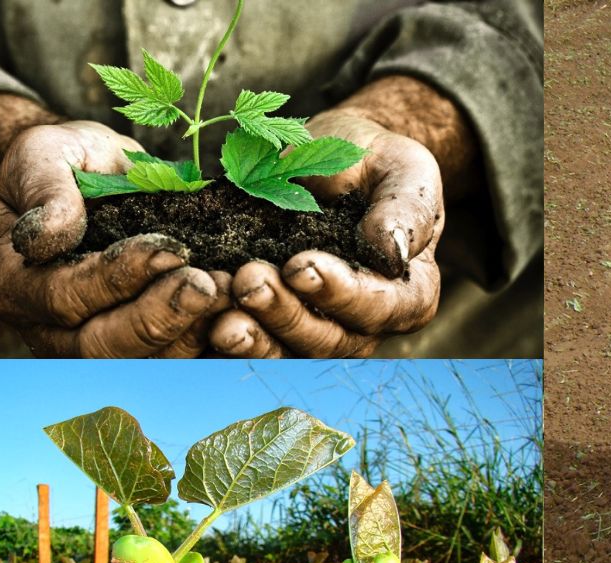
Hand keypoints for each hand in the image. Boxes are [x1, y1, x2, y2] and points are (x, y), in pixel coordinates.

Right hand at [0, 121, 225, 356]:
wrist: (89, 180)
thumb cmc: (65, 165)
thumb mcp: (44, 154)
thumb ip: (45, 187)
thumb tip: (50, 232)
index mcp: (13, 282)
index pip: (64, 295)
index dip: (118, 277)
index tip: (168, 249)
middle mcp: (45, 328)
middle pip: (102, 345)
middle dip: (159, 316)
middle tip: (207, 284)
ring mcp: (89, 347)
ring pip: (141, 363)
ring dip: (190, 333)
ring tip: (228, 294)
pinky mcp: (136, 349)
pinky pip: (172, 360)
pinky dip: (206, 342)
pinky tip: (235, 312)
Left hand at [211, 106, 443, 357]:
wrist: (334, 161)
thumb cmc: (376, 163)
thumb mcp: (403, 171)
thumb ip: (404, 209)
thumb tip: (391, 250)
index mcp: (408, 293)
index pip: (378, 307)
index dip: (340, 294)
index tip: (300, 266)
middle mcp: (367, 324)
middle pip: (330, 341)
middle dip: (286, 315)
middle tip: (249, 281)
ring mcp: (319, 329)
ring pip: (289, 353)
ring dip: (254, 337)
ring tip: (222, 313)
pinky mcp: (275, 325)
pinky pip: (254, 343)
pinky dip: (226, 335)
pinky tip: (202, 316)